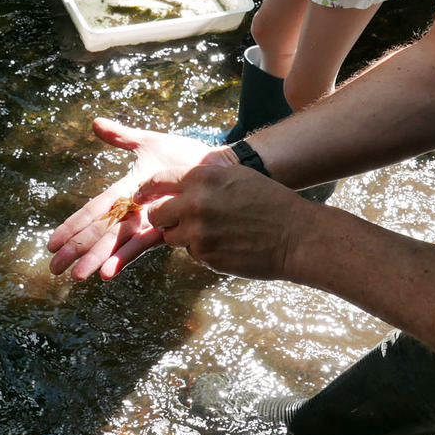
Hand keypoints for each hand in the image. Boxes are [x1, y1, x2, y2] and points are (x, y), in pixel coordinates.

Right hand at [47, 118, 217, 280]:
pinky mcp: (167, 228)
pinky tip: (109, 272)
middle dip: (76, 249)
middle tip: (54, 268)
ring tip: (79, 276)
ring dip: (96, 258)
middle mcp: (134, 210)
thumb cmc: (186, 155)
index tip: (51, 242)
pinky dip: (124, 258)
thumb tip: (95, 123)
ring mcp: (149, 221)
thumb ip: (122, 137)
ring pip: (116, 243)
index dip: (72, 225)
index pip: (92, 210)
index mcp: (126, 191)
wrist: (220, 165)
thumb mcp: (150, 143)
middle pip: (99, 231)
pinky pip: (142, 245)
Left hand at [139, 162, 310, 280]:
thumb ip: (202, 180)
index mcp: (200, 178)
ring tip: (212, 232)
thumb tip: (174, 186)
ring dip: (183, 236)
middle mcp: (193, 204)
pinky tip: (226, 244)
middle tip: (176, 220)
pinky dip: (202, 250)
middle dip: (162, 218)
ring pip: (170, 237)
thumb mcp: (234, 177)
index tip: (138, 196)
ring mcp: (197, 233)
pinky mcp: (204, 256)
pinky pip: (191, 253)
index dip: (145, 190)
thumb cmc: (269, 202)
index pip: (157, 181)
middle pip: (155, 214)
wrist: (296, 236)